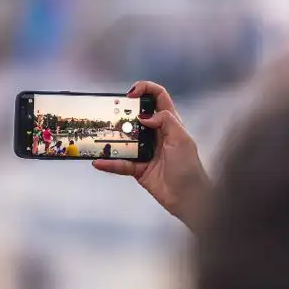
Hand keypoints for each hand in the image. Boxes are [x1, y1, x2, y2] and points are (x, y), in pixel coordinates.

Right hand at [93, 81, 209, 231]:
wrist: (188, 198)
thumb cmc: (189, 168)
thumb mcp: (182, 139)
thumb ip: (166, 121)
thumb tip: (145, 116)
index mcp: (170, 123)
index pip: (158, 98)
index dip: (146, 89)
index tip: (131, 93)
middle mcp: (156, 134)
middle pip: (137, 116)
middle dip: (124, 112)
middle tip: (111, 112)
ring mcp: (146, 151)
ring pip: (126, 139)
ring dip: (113, 137)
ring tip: (100, 134)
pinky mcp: (138, 168)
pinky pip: (120, 164)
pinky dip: (109, 163)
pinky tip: (98, 162)